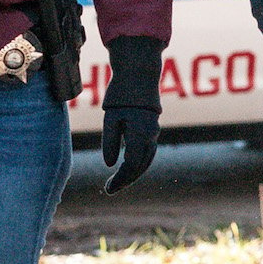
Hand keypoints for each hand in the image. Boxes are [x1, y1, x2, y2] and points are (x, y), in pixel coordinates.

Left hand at [100, 35, 163, 193]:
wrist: (139, 73)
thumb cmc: (122, 93)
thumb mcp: (111, 117)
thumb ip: (110, 141)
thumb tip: (110, 165)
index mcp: (140, 133)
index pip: (131, 164)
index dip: (121, 179)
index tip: (109, 189)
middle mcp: (151, 135)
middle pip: (141, 165)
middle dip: (126, 179)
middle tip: (110, 189)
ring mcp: (154, 131)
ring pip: (146, 160)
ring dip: (133, 173)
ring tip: (117, 182)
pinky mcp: (152, 128)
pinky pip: (148, 151)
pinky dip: (139, 163)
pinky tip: (128, 167)